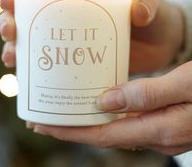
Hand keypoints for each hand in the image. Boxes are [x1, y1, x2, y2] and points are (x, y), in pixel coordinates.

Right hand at [0, 0, 183, 72]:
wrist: (156, 44)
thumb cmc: (151, 18)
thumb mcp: (149, 5)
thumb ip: (147, 1)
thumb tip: (137, 12)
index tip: (7, 0)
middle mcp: (63, 17)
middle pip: (24, 16)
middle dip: (8, 23)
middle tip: (11, 33)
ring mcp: (65, 42)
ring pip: (29, 44)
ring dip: (14, 51)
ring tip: (13, 59)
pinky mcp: (71, 63)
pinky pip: (45, 68)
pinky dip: (32, 76)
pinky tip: (28, 85)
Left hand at [32, 61, 191, 154]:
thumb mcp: (185, 84)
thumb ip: (147, 95)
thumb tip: (106, 102)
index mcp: (158, 128)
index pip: (102, 135)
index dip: (70, 132)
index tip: (43, 125)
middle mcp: (153, 134)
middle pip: (101, 135)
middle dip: (70, 129)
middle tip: (42, 120)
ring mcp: (156, 129)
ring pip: (111, 129)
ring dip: (85, 122)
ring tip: (62, 112)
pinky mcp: (157, 120)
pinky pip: (123, 122)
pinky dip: (104, 117)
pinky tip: (96, 107)